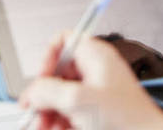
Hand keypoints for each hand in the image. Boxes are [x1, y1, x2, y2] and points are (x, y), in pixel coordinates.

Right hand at [19, 35, 162, 129]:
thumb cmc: (129, 120)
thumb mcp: (79, 101)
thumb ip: (48, 91)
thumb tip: (32, 91)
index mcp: (96, 56)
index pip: (63, 41)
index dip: (47, 58)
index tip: (40, 81)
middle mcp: (96, 70)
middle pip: (59, 74)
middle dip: (45, 95)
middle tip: (36, 112)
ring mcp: (99, 91)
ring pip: (63, 96)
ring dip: (50, 112)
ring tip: (45, 126)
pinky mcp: (100, 111)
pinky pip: (73, 111)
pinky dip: (62, 121)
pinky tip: (58, 129)